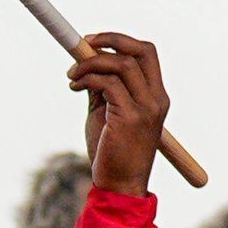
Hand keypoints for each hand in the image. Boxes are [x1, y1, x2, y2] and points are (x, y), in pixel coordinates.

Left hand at [71, 32, 169, 198]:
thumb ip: (103, 88)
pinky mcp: (129, 118)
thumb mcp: (108, 113)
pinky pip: (106, 84)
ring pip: (120, 64)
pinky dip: (86, 78)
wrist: (119, 187)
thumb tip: (87, 63)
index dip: (120, 41)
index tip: (93, 42)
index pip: (146, 53)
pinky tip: (73, 87)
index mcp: (156, 97)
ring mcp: (146, 108)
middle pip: (140, 50)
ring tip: (71, 76)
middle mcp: (156, 100)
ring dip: (90, 63)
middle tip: (83, 43)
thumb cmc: (112, 153)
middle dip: (111, 40)